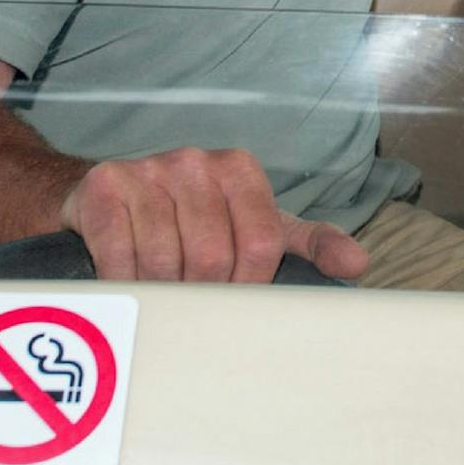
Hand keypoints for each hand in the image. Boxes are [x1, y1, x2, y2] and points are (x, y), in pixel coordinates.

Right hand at [59, 146, 367, 282]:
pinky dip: (124, 284)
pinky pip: (120, 256)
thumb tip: (359, 264)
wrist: (106, 201)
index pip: (261, 245)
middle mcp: (197, 161)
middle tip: (189, 302)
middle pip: (213, 258)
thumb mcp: (255, 228)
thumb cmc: (189, 223)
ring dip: (160, 294)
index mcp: (241, 169)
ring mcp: (148, 169)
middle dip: (200, 294)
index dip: (248, 286)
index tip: (232, 299)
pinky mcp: (104, 187)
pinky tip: (125, 283)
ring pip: (164, 262)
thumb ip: (308, 244)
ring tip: (158, 292)